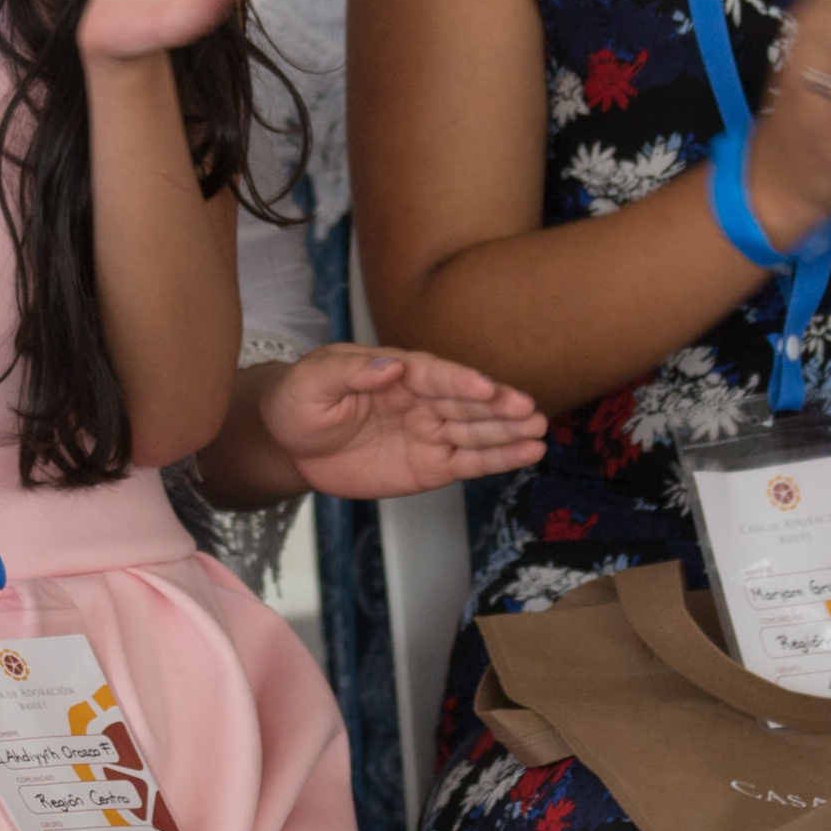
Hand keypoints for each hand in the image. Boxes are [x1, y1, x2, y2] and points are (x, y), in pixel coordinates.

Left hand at [249, 346, 548, 499]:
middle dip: (497, 405)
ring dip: (508, 431)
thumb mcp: (312, 381)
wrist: (290, 444)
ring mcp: (430, 431)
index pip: (434, 374)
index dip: (459, 381)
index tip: (483, 386)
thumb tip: (389, 366)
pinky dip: (499, 458)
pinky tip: (528, 452)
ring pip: (476, 430)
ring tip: (539, 430)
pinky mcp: (431, 464)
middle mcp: (421, 399)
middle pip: (465, 401)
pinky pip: (470, 461)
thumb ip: (350, 372)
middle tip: (527, 409)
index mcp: (397, 371)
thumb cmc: (299, 401)